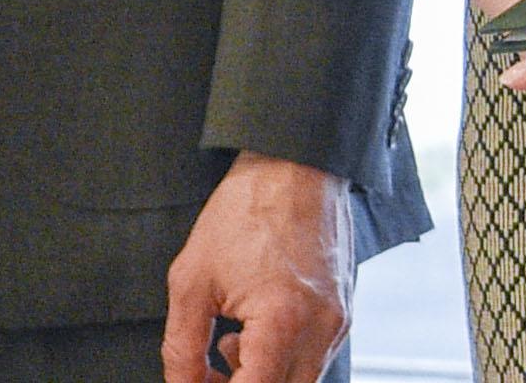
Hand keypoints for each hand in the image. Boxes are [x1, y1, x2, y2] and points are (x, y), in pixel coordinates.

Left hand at [162, 152, 352, 382]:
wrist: (294, 164)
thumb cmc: (245, 211)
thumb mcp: (191, 282)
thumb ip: (181, 351)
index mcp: (282, 321)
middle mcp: (321, 326)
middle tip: (209, 372)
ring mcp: (338, 319)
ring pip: (302, 382)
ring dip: (262, 377)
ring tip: (229, 344)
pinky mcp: (344, 309)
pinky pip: (314, 357)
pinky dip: (282, 359)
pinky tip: (254, 329)